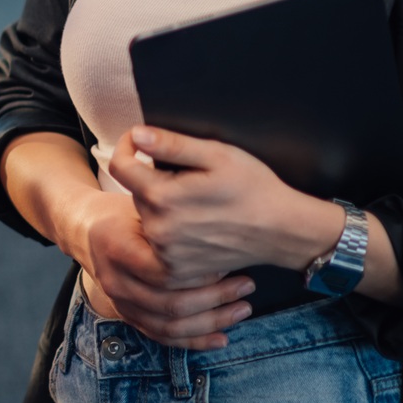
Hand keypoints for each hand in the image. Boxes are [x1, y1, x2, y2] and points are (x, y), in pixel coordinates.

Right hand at [73, 189, 255, 349]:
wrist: (90, 229)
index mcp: (115, 247)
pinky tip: (221, 337)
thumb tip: (222, 234)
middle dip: (215, 298)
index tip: (229, 261)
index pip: (163, 272)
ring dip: (211, 321)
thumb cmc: (126, 212)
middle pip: (170, 304)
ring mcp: (119, 302)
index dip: (201, 273)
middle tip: (246, 285)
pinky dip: (194, 341)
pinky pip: (163, 337)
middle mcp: (114, 280)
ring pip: (169, 326)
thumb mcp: (144, 205)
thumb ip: (172, 221)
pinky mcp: (128, 316)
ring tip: (242, 308)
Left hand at [109, 126, 342, 281]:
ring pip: (147, 217)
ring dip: (161, 205)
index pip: (120, 166)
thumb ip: (172, 144)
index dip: (126, 147)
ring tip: (197, 202)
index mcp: (162, 196)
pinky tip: (195, 224)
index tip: (138, 142)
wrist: (282, 230)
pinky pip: (158, 242)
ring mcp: (165, 252)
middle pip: (136, 192)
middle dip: (153, 178)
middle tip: (189, 176)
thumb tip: (137, 134)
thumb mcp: (216, 154)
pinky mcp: (175, 268)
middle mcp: (157, 227)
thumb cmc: (253, 187)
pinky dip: (169, 230)